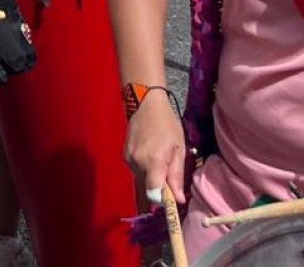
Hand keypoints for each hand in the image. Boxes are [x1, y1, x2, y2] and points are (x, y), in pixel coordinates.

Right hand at [125, 93, 186, 207]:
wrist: (146, 105)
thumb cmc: (167, 125)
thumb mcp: (179, 148)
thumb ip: (176, 175)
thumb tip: (178, 200)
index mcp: (153, 161)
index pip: (153, 193)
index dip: (163, 199)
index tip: (172, 197)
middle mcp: (137, 162)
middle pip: (149, 188)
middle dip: (160, 186)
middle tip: (170, 171)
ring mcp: (128, 159)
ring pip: (142, 180)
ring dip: (152, 176)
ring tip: (160, 158)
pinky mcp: (124, 155)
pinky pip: (136, 171)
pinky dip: (145, 169)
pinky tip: (150, 154)